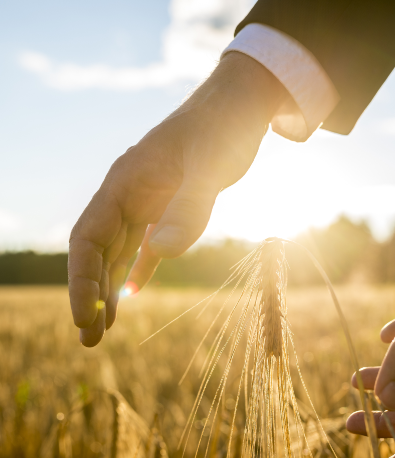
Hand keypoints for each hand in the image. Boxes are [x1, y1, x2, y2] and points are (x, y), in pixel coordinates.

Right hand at [68, 52, 285, 346]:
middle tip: (89, 340)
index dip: (81, 279)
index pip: (88, 238)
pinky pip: (145, 245)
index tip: (84, 317)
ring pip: (118, 252)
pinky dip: (137, 271)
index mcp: (124, 182)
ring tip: (104, 328)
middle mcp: (129, 194)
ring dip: (109, 289)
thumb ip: (189, 206)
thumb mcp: (211, 165)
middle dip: (90, 295)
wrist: (240, 107)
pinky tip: (132, 293)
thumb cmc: (224, 128)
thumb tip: (161, 253)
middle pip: (97, 251)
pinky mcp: (169, 207)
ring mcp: (148, 201)